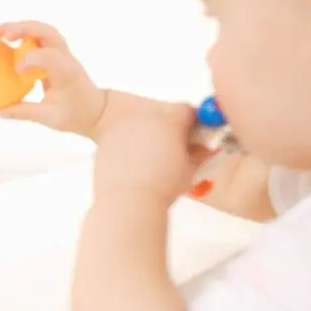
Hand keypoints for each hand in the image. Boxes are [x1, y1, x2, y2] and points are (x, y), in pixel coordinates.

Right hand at [0, 21, 106, 137]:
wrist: (97, 111)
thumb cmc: (76, 115)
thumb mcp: (50, 118)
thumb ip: (25, 112)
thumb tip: (0, 111)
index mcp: (66, 73)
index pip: (49, 56)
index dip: (30, 58)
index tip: (16, 70)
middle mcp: (66, 58)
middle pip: (46, 32)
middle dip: (22, 28)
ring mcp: (63, 54)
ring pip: (43, 30)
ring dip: (21, 27)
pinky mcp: (58, 54)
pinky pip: (41, 37)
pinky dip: (24, 33)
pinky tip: (7, 39)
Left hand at [92, 95, 210, 204]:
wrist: (126, 200)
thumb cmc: (160, 187)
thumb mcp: (189, 170)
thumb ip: (199, 154)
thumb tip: (203, 149)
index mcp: (170, 121)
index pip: (186, 110)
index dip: (192, 124)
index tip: (193, 138)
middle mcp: (147, 118)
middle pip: (162, 116)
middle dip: (168, 130)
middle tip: (171, 152)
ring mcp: (125, 126)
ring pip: (141, 126)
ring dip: (147, 137)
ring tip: (149, 163)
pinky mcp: (107, 137)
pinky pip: (123, 136)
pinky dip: (128, 145)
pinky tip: (132, 165)